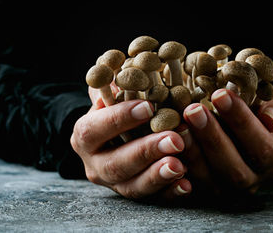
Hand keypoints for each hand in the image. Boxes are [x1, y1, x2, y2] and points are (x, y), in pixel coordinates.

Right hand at [70, 86, 191, 199]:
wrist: (116, 139)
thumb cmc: (117, 111)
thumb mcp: (109, 97)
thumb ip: (109, 87)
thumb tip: (115, 71)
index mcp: (85, 137)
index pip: (94, 129)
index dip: (120, 119)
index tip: (148, 107)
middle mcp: (96, 165)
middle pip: (116, 163)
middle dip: (146, 151)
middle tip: (174, 139)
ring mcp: (116, 184)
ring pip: (133, 186)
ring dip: (158, 176)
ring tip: (180, 165)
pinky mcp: (138, 195)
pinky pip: (154, 200)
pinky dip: (170, 193)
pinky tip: (187, 185)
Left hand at [181, 89, 272, 195]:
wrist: (227, 129)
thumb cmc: (247, 113)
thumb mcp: (264, 106)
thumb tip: (269, 120)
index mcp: (272, 161)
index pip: (261, 145)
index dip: (240, 120)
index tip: (220, 94)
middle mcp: (251, 182)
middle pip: (234, 167)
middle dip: (212, 136)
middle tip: (193, 109)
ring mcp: (225, 192)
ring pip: (209, 179)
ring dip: (193, 152)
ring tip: (179, 125)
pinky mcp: (202, 194)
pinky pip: (189, 185)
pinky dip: (179, 165)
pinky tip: (169, 144)